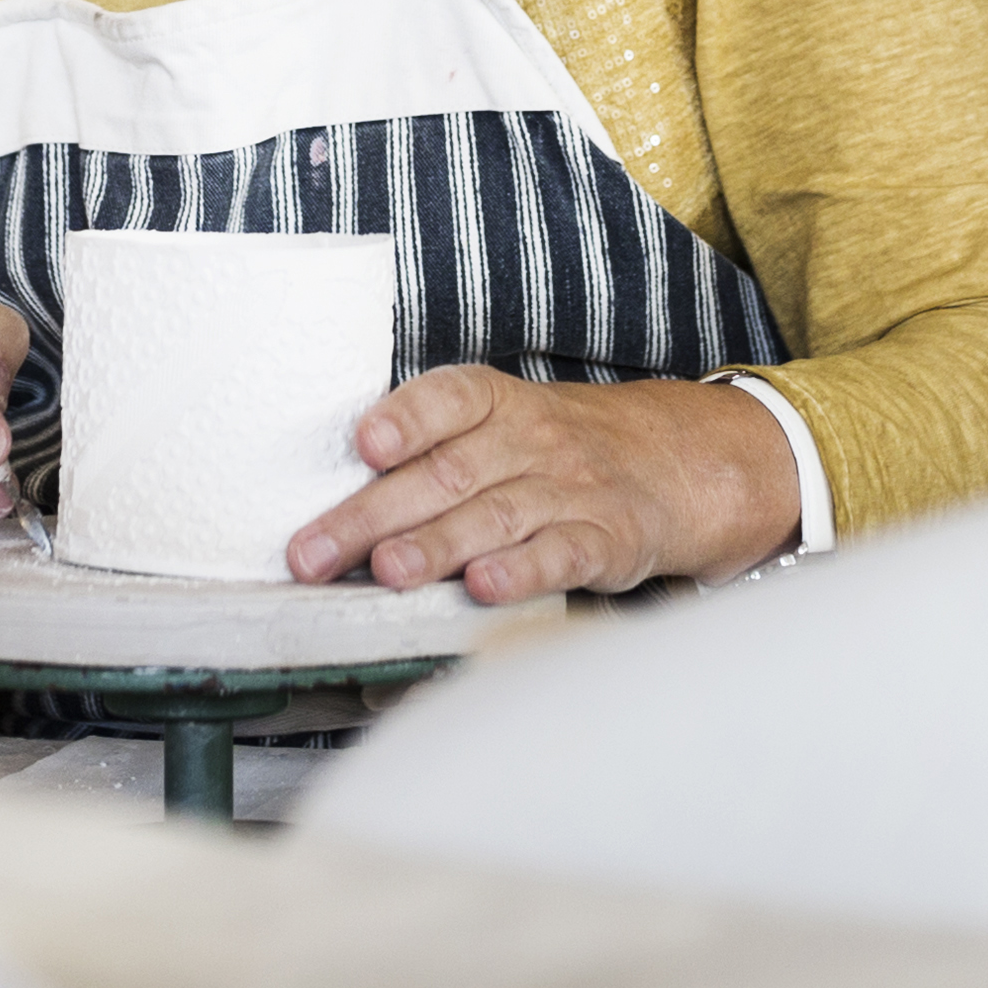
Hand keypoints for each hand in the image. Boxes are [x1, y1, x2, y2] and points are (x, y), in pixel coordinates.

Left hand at [285, 368, 799, 603]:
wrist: (672, 462)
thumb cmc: (552, 450)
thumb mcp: (499, 424)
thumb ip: (428, 452)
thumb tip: (333, 501)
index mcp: (496, 404)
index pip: (449, 398)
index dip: (406, 419)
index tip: (364, 443)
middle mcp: (531, 441)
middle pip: (447, 474)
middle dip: (373, 515)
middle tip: (315, 552)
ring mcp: (570, 490)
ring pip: (496, 517)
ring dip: (437, 545)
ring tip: (388, 571)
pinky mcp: (606, 540)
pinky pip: (561, 555)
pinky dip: (522, 572)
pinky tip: (484, 588)